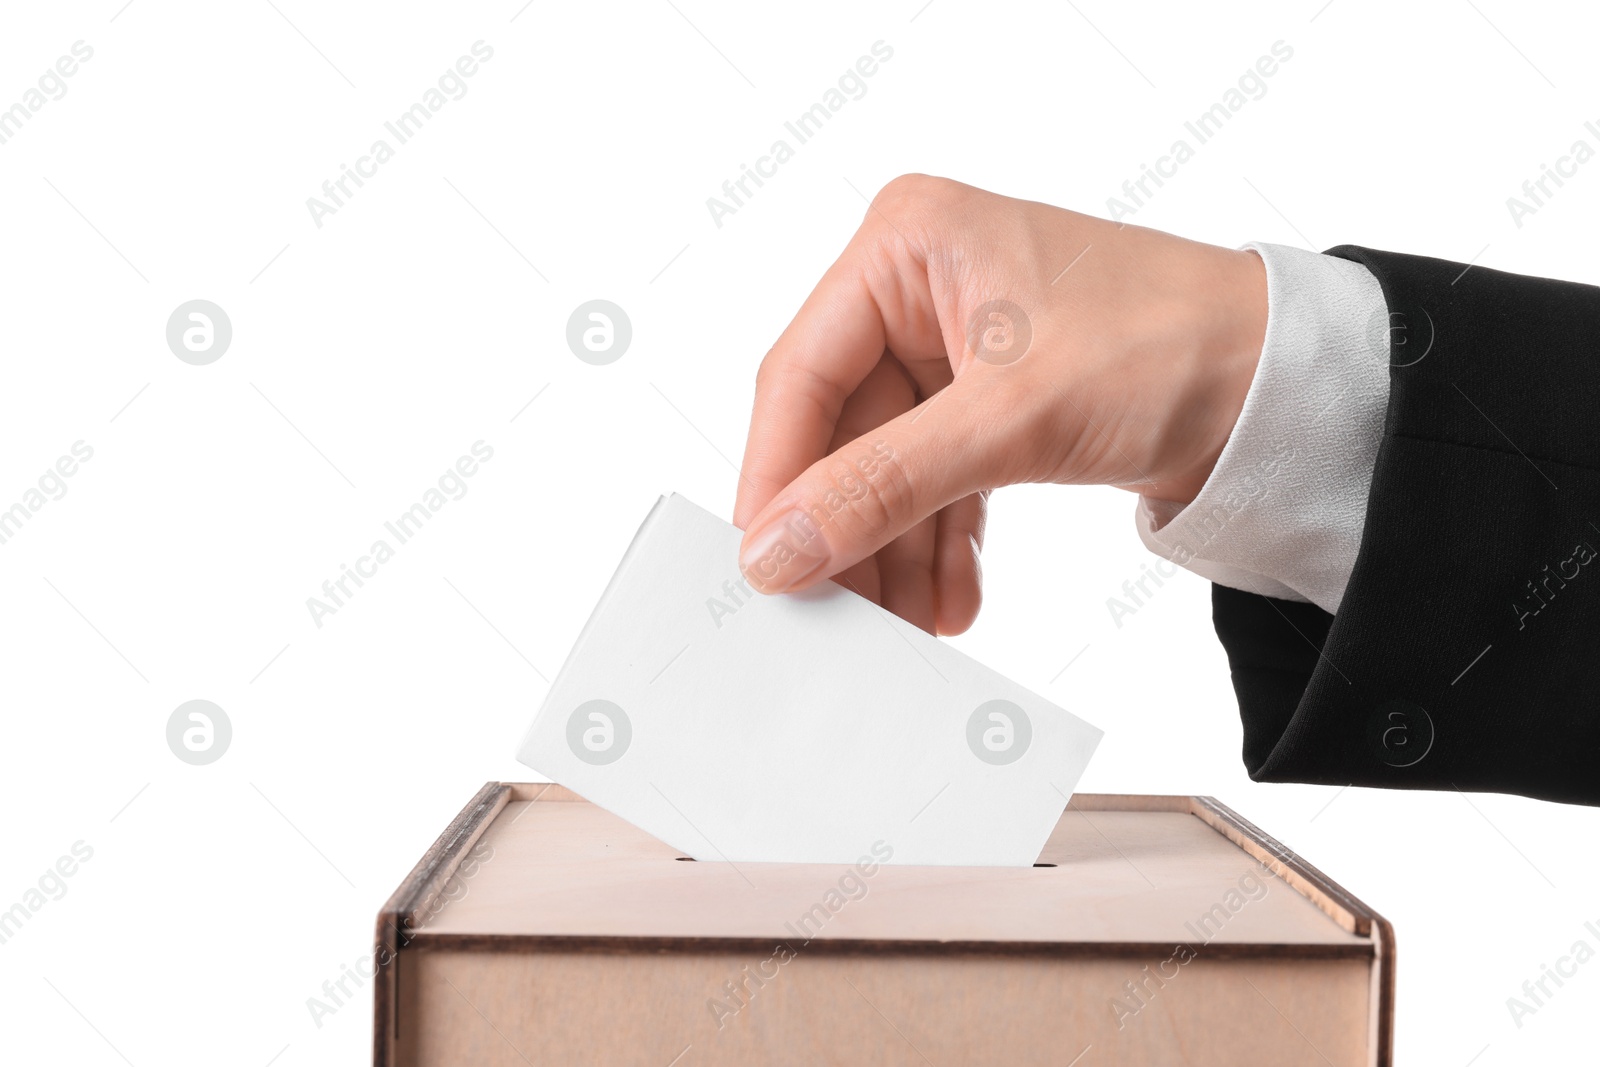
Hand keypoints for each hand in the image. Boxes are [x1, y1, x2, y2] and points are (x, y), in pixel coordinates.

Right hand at [734, 174, 1266, 634]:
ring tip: (904, 627)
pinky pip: (939, 481)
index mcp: (908, 243)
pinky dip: (942, 542)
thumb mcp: (1010, 419)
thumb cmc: (1173, 344)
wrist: (1286, 385)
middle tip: (837, 613)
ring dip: (895, 551)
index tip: (762, 564)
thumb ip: (882, 486)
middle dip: (848, 530)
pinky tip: (950, 601)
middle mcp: (919, 286)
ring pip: (889, 467)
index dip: (776, 477)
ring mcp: (954, 346)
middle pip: (842, 430)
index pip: (801, 372)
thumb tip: (777, 548)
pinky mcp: (990, 401)